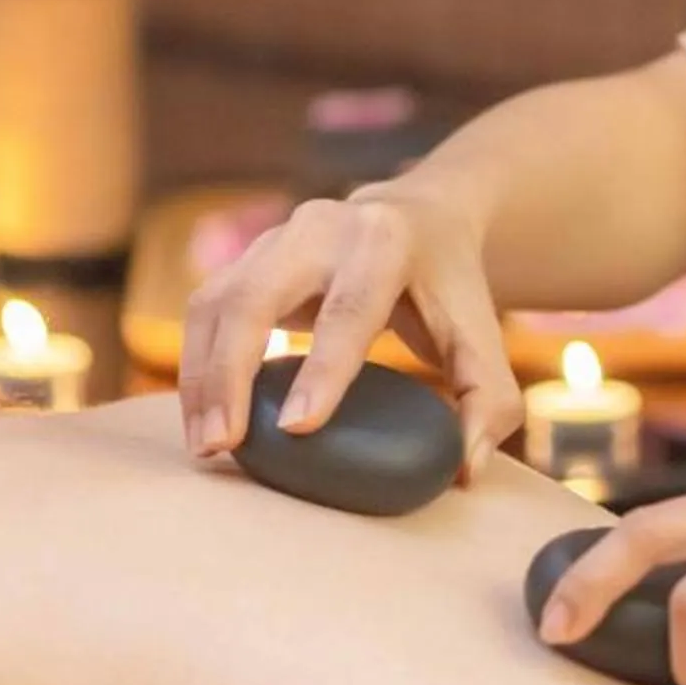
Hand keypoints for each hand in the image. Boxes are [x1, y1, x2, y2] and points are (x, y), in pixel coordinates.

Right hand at [178, 185, 523, 475]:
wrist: (421, 216)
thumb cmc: (450, 288)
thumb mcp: (483, 335)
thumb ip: (489, 401)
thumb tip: (467, 468)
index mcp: (386, 242)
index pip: (349, 309)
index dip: (323, 369)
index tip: (297, 428)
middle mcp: (323, 228)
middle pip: (257, 296)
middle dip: (231, 372)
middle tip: (223, 445)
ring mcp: (277, 237)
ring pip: (218, 302)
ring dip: (202, 376)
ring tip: (206, 445)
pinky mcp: (246, 257)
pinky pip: (206, 309)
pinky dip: (196, 364)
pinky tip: (201, 417)